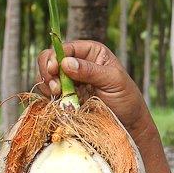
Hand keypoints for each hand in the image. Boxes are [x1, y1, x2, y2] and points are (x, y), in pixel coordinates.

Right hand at [36, 40, 150, 133]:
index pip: (65, 48)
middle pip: (49, 59)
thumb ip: (90, 71)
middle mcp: (77, 63)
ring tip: (59, 95)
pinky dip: (48, 97)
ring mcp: (68, 80)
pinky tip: (60, 103)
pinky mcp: (64, 97)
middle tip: (56, 87)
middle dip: (48, 71)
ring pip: (46, 76)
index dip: (55, 56)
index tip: (54, 70)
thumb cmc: (126, 98)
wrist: (128, 124)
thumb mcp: (113, 81)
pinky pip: (47, 93)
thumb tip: (66, 63)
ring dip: (48, 86)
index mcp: (91, 52)